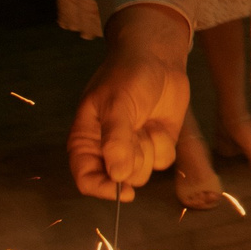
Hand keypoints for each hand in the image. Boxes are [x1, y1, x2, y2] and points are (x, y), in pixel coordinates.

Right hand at [67, 4, 192, 200]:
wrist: (158, 59)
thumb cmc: (127, 76)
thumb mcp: (116, 105)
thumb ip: (116, 140)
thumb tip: (117, 175)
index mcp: (86, 141)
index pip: (86, 178)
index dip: (102, 189)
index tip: (123, 190)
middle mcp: (108, 150)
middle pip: (119, 180)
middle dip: (133, 160)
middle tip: (136, 132)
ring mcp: (134, 148)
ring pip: (143, 173)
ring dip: (149, 151)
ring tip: (146, 124)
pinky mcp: (157, 144)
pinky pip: (163, 161)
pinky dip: (164, 145)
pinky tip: (159, 123)